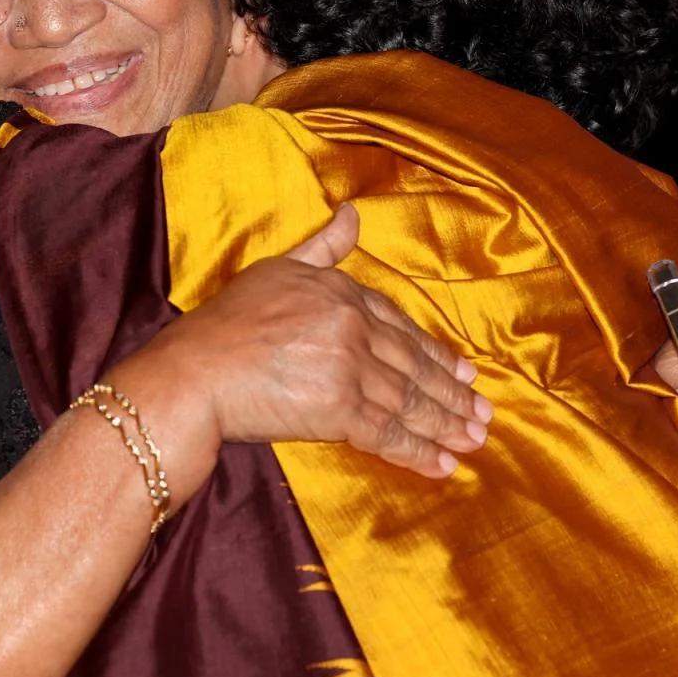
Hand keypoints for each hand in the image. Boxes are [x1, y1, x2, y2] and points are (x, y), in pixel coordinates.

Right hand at [135, 204, 489, 478]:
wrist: (194, 373)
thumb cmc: (225, 324)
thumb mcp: (278, 269)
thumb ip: (323, 247)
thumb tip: (353, 212)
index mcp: (342, 293)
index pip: (401, 327)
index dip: (436, 353)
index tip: (465, 372)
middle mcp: (353, 327)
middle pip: (414, 366)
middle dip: (454, 395)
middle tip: (483, 415)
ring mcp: (349, 368)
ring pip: (409, 401)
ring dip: (446, 425)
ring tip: (473, 441)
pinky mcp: (338, 409)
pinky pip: (388, 433)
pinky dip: (418, 451)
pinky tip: (442, 464)